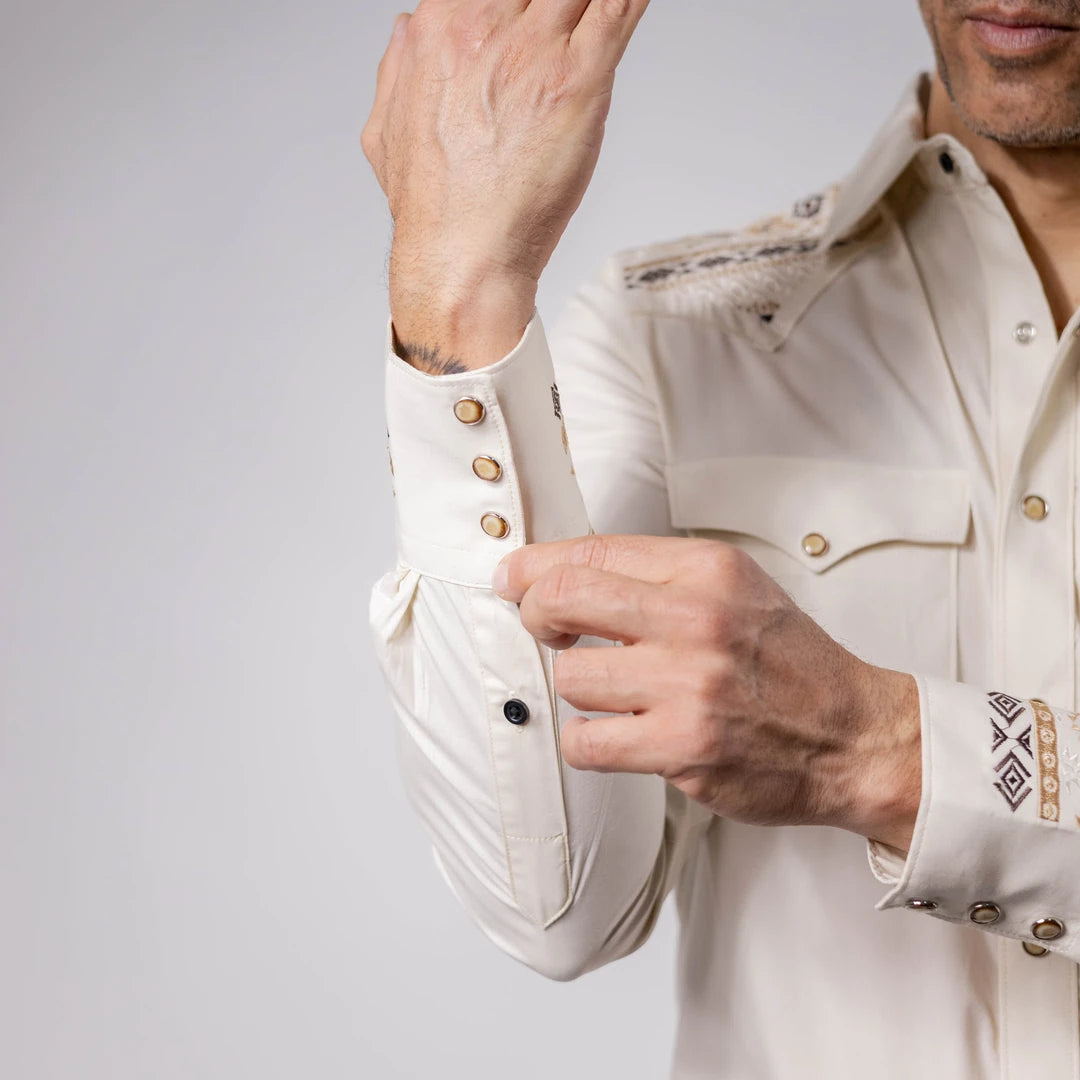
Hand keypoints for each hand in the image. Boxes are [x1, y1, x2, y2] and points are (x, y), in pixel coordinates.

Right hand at [361, 0, 650, 368]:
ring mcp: (533, 48)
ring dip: (591, 4)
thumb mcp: (385, 130)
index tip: (535, 13)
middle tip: (571, 24)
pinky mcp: (577, 80)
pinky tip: (634, 2)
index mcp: (439, 27)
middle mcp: (484, 23)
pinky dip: (632, 0)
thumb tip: (407, 31)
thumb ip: (397, 69)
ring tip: (596, 20)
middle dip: (562, 3)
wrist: (460, 257)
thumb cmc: (431, 207)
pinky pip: (618, 6)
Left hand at [492, 534, 921, 850]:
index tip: (514, 579)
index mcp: (707, 570)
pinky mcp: (681, 746)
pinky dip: (587, 740)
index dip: (533, 567)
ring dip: (582, 688)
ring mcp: (688, 685)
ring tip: (618, 693)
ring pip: (571, 676)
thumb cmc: (787, 663)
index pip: (590, 551)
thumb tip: (563, 572)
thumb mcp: (735, 588)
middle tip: (543, 627)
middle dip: (535, 615)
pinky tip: (615, 734)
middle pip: (563, 600)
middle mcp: (697, 619)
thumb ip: (658, 575)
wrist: (851, 734)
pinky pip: (585, 741)